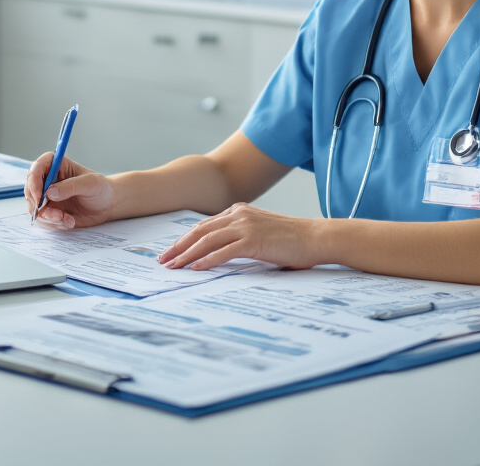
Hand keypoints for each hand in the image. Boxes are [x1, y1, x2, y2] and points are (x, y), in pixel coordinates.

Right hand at [24, 152, 114, 229]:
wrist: (106, 205)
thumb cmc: (100, 189)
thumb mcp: (90, 184)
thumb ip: (71, 186)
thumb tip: (50, 192)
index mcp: (55, 165)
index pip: (37, 168)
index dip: (34, 182)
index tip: (39, 198)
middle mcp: (47, 180)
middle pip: (30, 190)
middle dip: (39, 206)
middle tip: (56, 215)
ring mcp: (46, 197)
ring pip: (34, 208)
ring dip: (49, 217)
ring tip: (67, 219)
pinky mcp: (49, 211)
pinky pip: (43, 220)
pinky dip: (54, 224)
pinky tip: (69, 222)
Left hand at [157, 203, 325, 270]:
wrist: (316, 238)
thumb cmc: (292, 241)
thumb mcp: (261, 234)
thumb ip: (241, 239)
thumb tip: (220, 255)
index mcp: (239, 211)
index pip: (204, 226)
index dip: (185, 240)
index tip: (172, 252)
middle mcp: (239, 215)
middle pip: (200, 230)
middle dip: (179, 246)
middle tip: (163, 260)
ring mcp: (246, 226)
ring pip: (207, 240)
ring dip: (187, 254)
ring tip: (174, 266)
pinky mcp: (254, 240)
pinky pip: (224, 251)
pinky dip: (207, 260)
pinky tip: (196, 268)